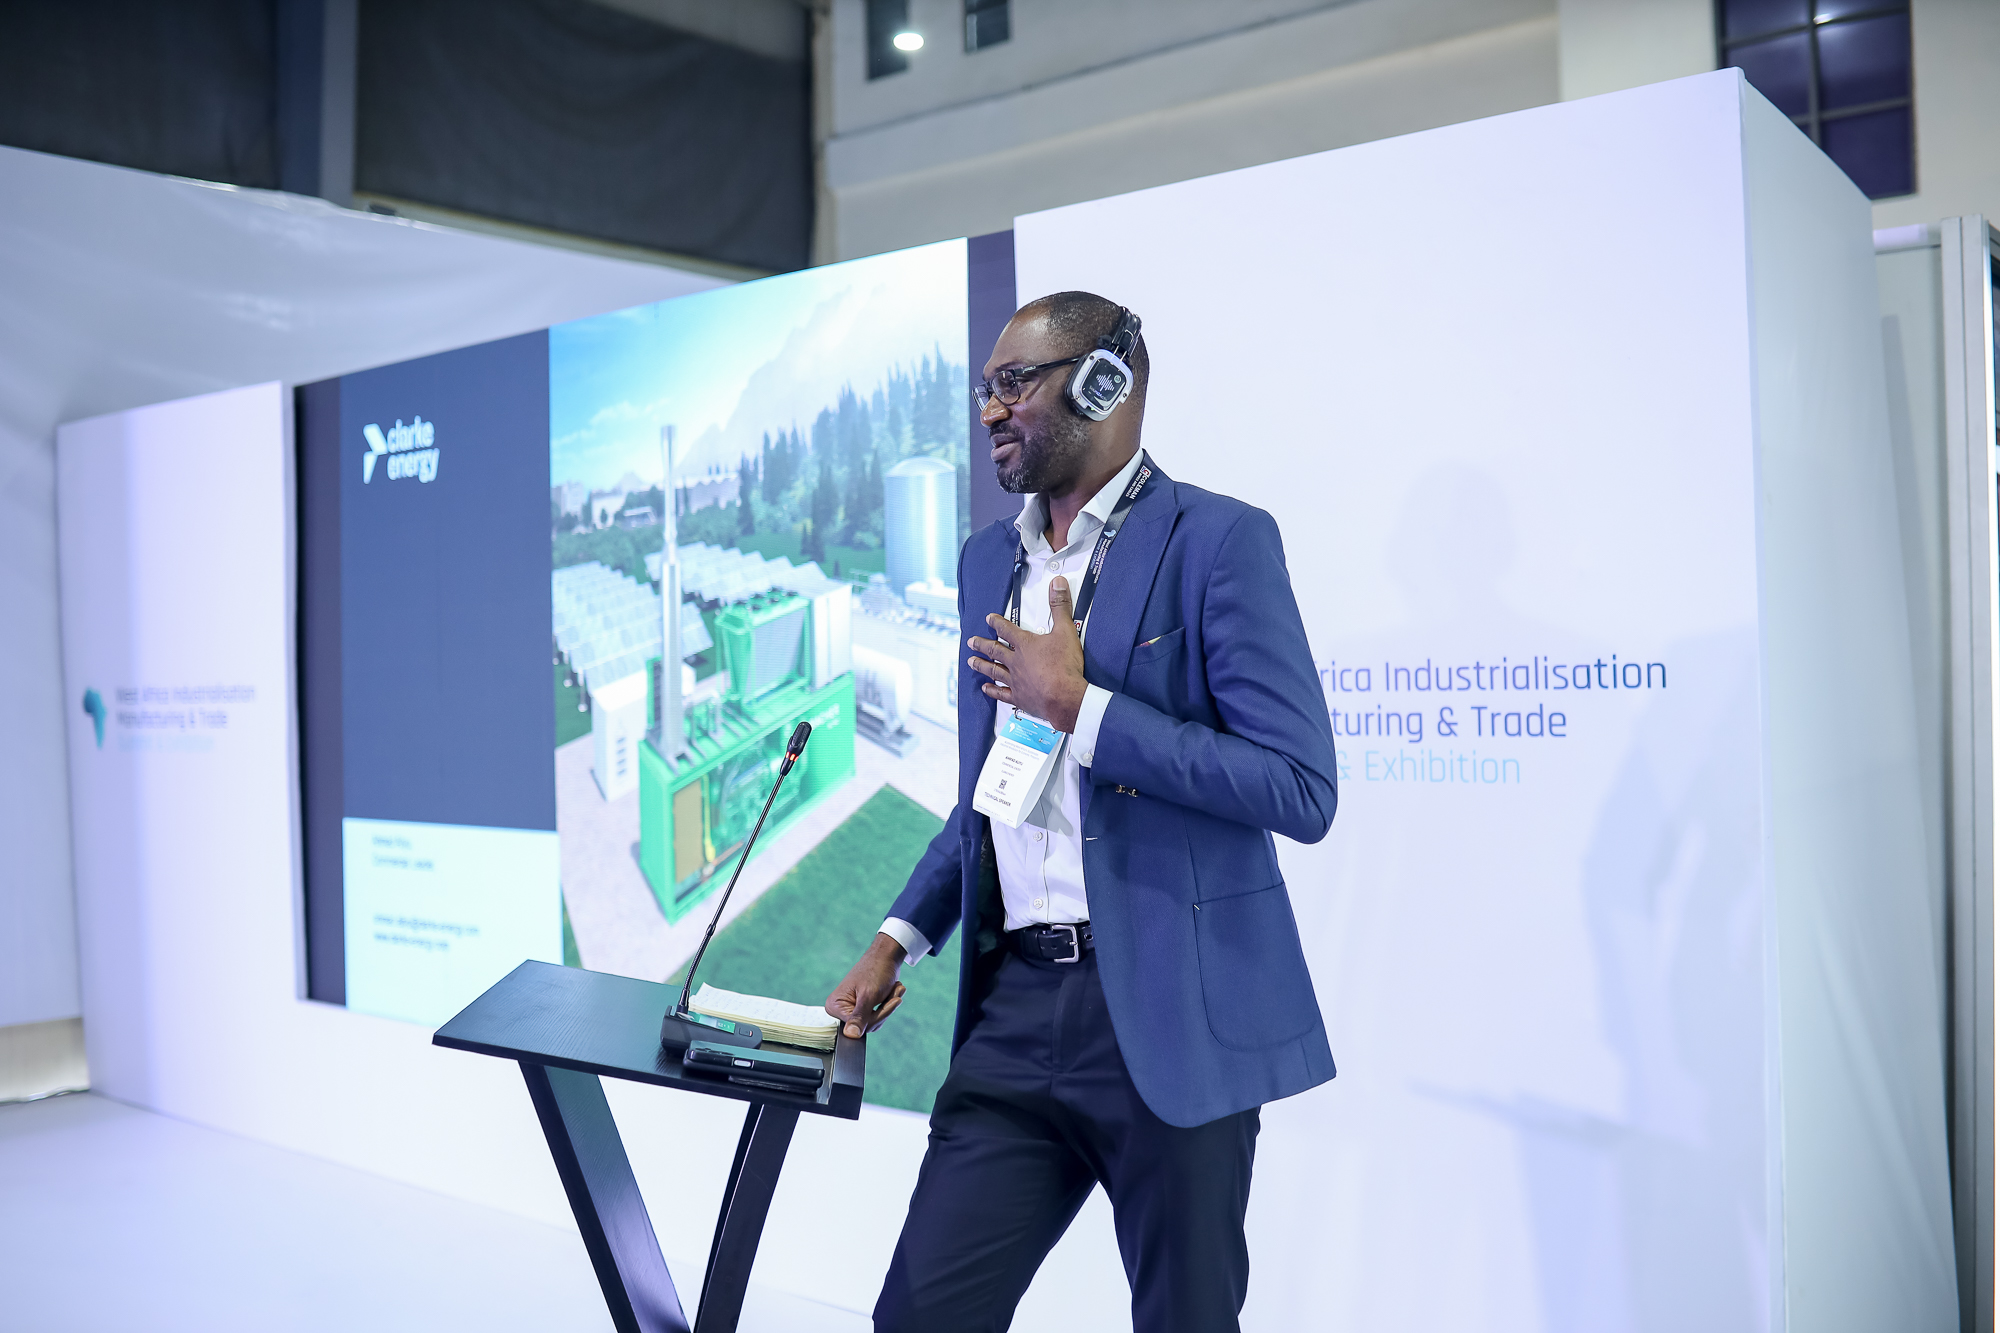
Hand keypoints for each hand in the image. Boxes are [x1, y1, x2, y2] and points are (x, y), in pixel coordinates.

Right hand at [824, 933, 909, 1039]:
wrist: (886, 956)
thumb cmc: (875, 970)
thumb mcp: (868, 995)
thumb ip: (860, 1017)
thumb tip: (851, 1036)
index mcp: (835, 1006)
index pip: (857, 1026)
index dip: (877, 1016)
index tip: (893, 1002)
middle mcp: (841, 1009)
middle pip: (867, 1025)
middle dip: (885, 1009)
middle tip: (896, 993)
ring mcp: (853, 1009)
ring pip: (875, 1022)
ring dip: (889, 1005)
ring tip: (895, 988)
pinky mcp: (863, 1008)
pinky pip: (878, 1017)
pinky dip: (889, 1004)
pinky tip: (894, 990)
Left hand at [967, 576, 1088, 731]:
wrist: (1064, 697)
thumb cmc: (1065, 667)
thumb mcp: (1066, 630)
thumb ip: (1060, 606)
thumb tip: (1057, 584)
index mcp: (1026, 645)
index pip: (1007, 629)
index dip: (997, 622)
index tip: (989, 619)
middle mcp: (1016, 662)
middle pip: (995, 650)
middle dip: (982, 644)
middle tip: (971, 641)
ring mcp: (1016, 680)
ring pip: (994, 670)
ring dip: (981, 665)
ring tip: (971, 661)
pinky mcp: (1020, 697)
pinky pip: (1002, 693)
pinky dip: (993, 691)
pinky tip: (986, 689)